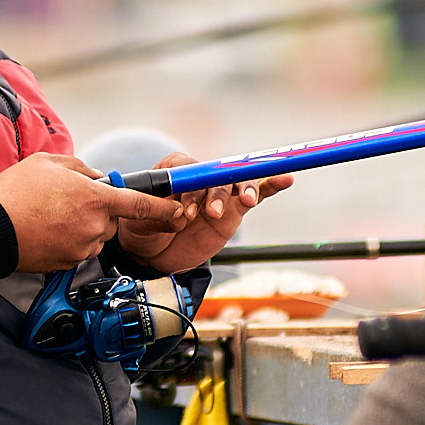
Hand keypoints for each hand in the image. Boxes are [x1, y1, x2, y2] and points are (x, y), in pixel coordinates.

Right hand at [0, 152, 186, 272]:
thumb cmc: (16, 193)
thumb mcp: (48, 163)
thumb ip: (80, 168)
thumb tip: (95, 176)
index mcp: (95, 198)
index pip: (140, 205)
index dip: (164, 209)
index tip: (179, 211)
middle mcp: (94, 226)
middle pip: (111, 220)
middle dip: (97, 211)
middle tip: (66, 201)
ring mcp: (82, 247)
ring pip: (95, 235)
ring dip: (82, 226)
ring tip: (50, 216)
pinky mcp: (69, 263)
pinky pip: (78, 250)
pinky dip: (68, 241)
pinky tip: (46, 231)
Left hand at [116, 153, 294, 274]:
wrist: (153, 254)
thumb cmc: (143, 230)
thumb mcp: (140, 223)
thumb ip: (158, 215)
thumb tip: (179, 216)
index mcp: (174, 171)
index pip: (188, 170)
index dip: (191, 188)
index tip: (186, 210)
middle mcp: (200, 177)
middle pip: (217, 174)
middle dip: (216, 192)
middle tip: (209, 214)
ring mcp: (219, 193)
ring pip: (238, 181)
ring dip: (244, 187)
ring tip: (245, 200)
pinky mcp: (234, 209)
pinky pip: (256, 193)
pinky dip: (271, 184)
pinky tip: (285, 179)